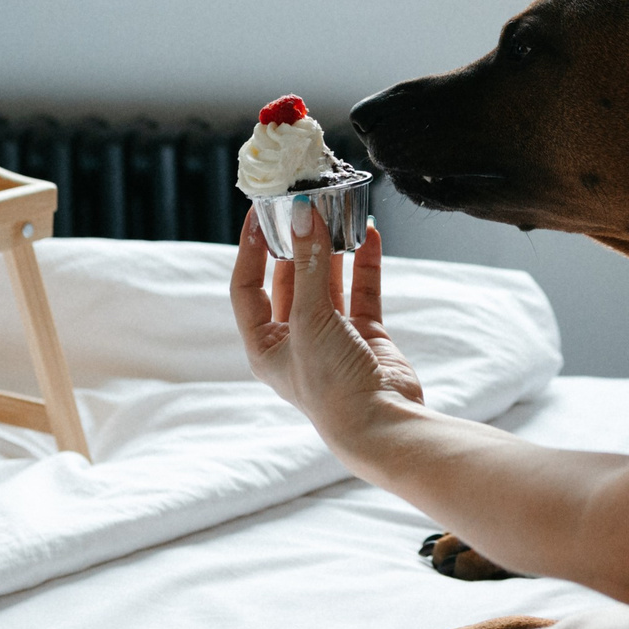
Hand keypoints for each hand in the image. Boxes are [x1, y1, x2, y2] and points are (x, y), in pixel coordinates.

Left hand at [230, 214, 424, 439]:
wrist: (381, 423)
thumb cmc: (331, 385)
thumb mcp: (310, 320)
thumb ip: (308, 265)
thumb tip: (304, 214)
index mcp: (265, 346)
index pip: (247, 287)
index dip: (250, 250)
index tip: (259, 213)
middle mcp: (295, 340)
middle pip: (289, 279)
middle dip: (296, 244)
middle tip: (302, 206)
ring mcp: (332, 336)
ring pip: (327, 282)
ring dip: (331, 250)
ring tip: (336, 214)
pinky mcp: (366, 335)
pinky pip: (362, 291)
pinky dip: (365, 263)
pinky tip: (369, 235)